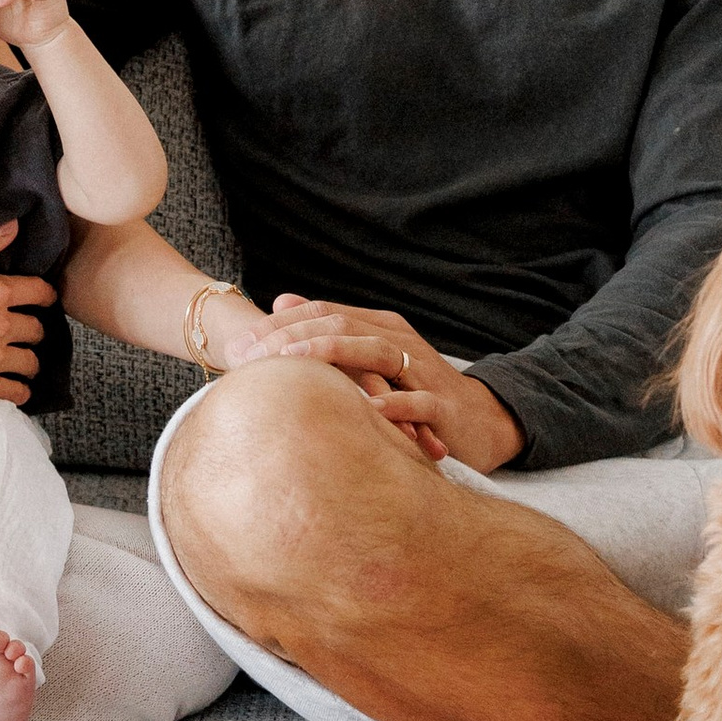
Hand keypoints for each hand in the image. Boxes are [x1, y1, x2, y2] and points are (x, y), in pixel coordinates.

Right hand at [0, 224, 57, 401]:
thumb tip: (13, 227)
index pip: (40, 292)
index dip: (45, 293)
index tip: (42, 297)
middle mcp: (0, 326)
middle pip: (37, 328)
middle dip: (33, 325)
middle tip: (24, 327)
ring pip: (31, 362)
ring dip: (29, 358)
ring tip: (21, 356)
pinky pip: (16, 393)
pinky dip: (20, 391)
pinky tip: (17, 387)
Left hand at [242, 295, 525, 472]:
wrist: (483, 420)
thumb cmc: (416, 390)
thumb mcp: (371, 357)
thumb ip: (329, 330)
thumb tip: (281, 300)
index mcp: (379, 326)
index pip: (322, 314)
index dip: (279, 325)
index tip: (238, 345)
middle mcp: (398, 340)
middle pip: (339, 327)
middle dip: (290, 338)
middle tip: (247, 356)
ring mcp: (421, 370)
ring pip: (372, 352)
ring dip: (329, 357)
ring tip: (290, 365)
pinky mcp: (443, 406)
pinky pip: (416, 401)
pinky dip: (390, 403)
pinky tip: (362, 409)